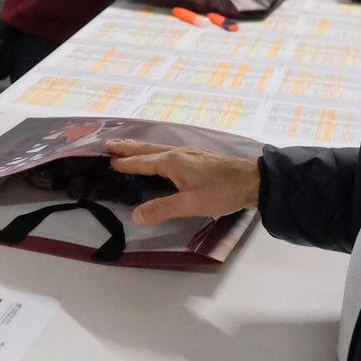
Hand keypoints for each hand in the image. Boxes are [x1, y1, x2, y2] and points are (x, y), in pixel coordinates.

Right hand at [106, 142, 258, 223]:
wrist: (252, 180)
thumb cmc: (221, 192)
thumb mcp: (190, 204)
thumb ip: (162, 209)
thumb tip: (135, 215)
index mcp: (172, 162)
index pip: (143, 162)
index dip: (126, 163)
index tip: (108, 160)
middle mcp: (178, 153)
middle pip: (148, 150)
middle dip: (129, 148)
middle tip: (109, 145)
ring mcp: (188, 153)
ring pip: (158, 149)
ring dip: (141, 148)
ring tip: (128, 147)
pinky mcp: (197, 157)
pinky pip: (167, 151)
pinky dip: (154, 151)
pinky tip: (159, 156)